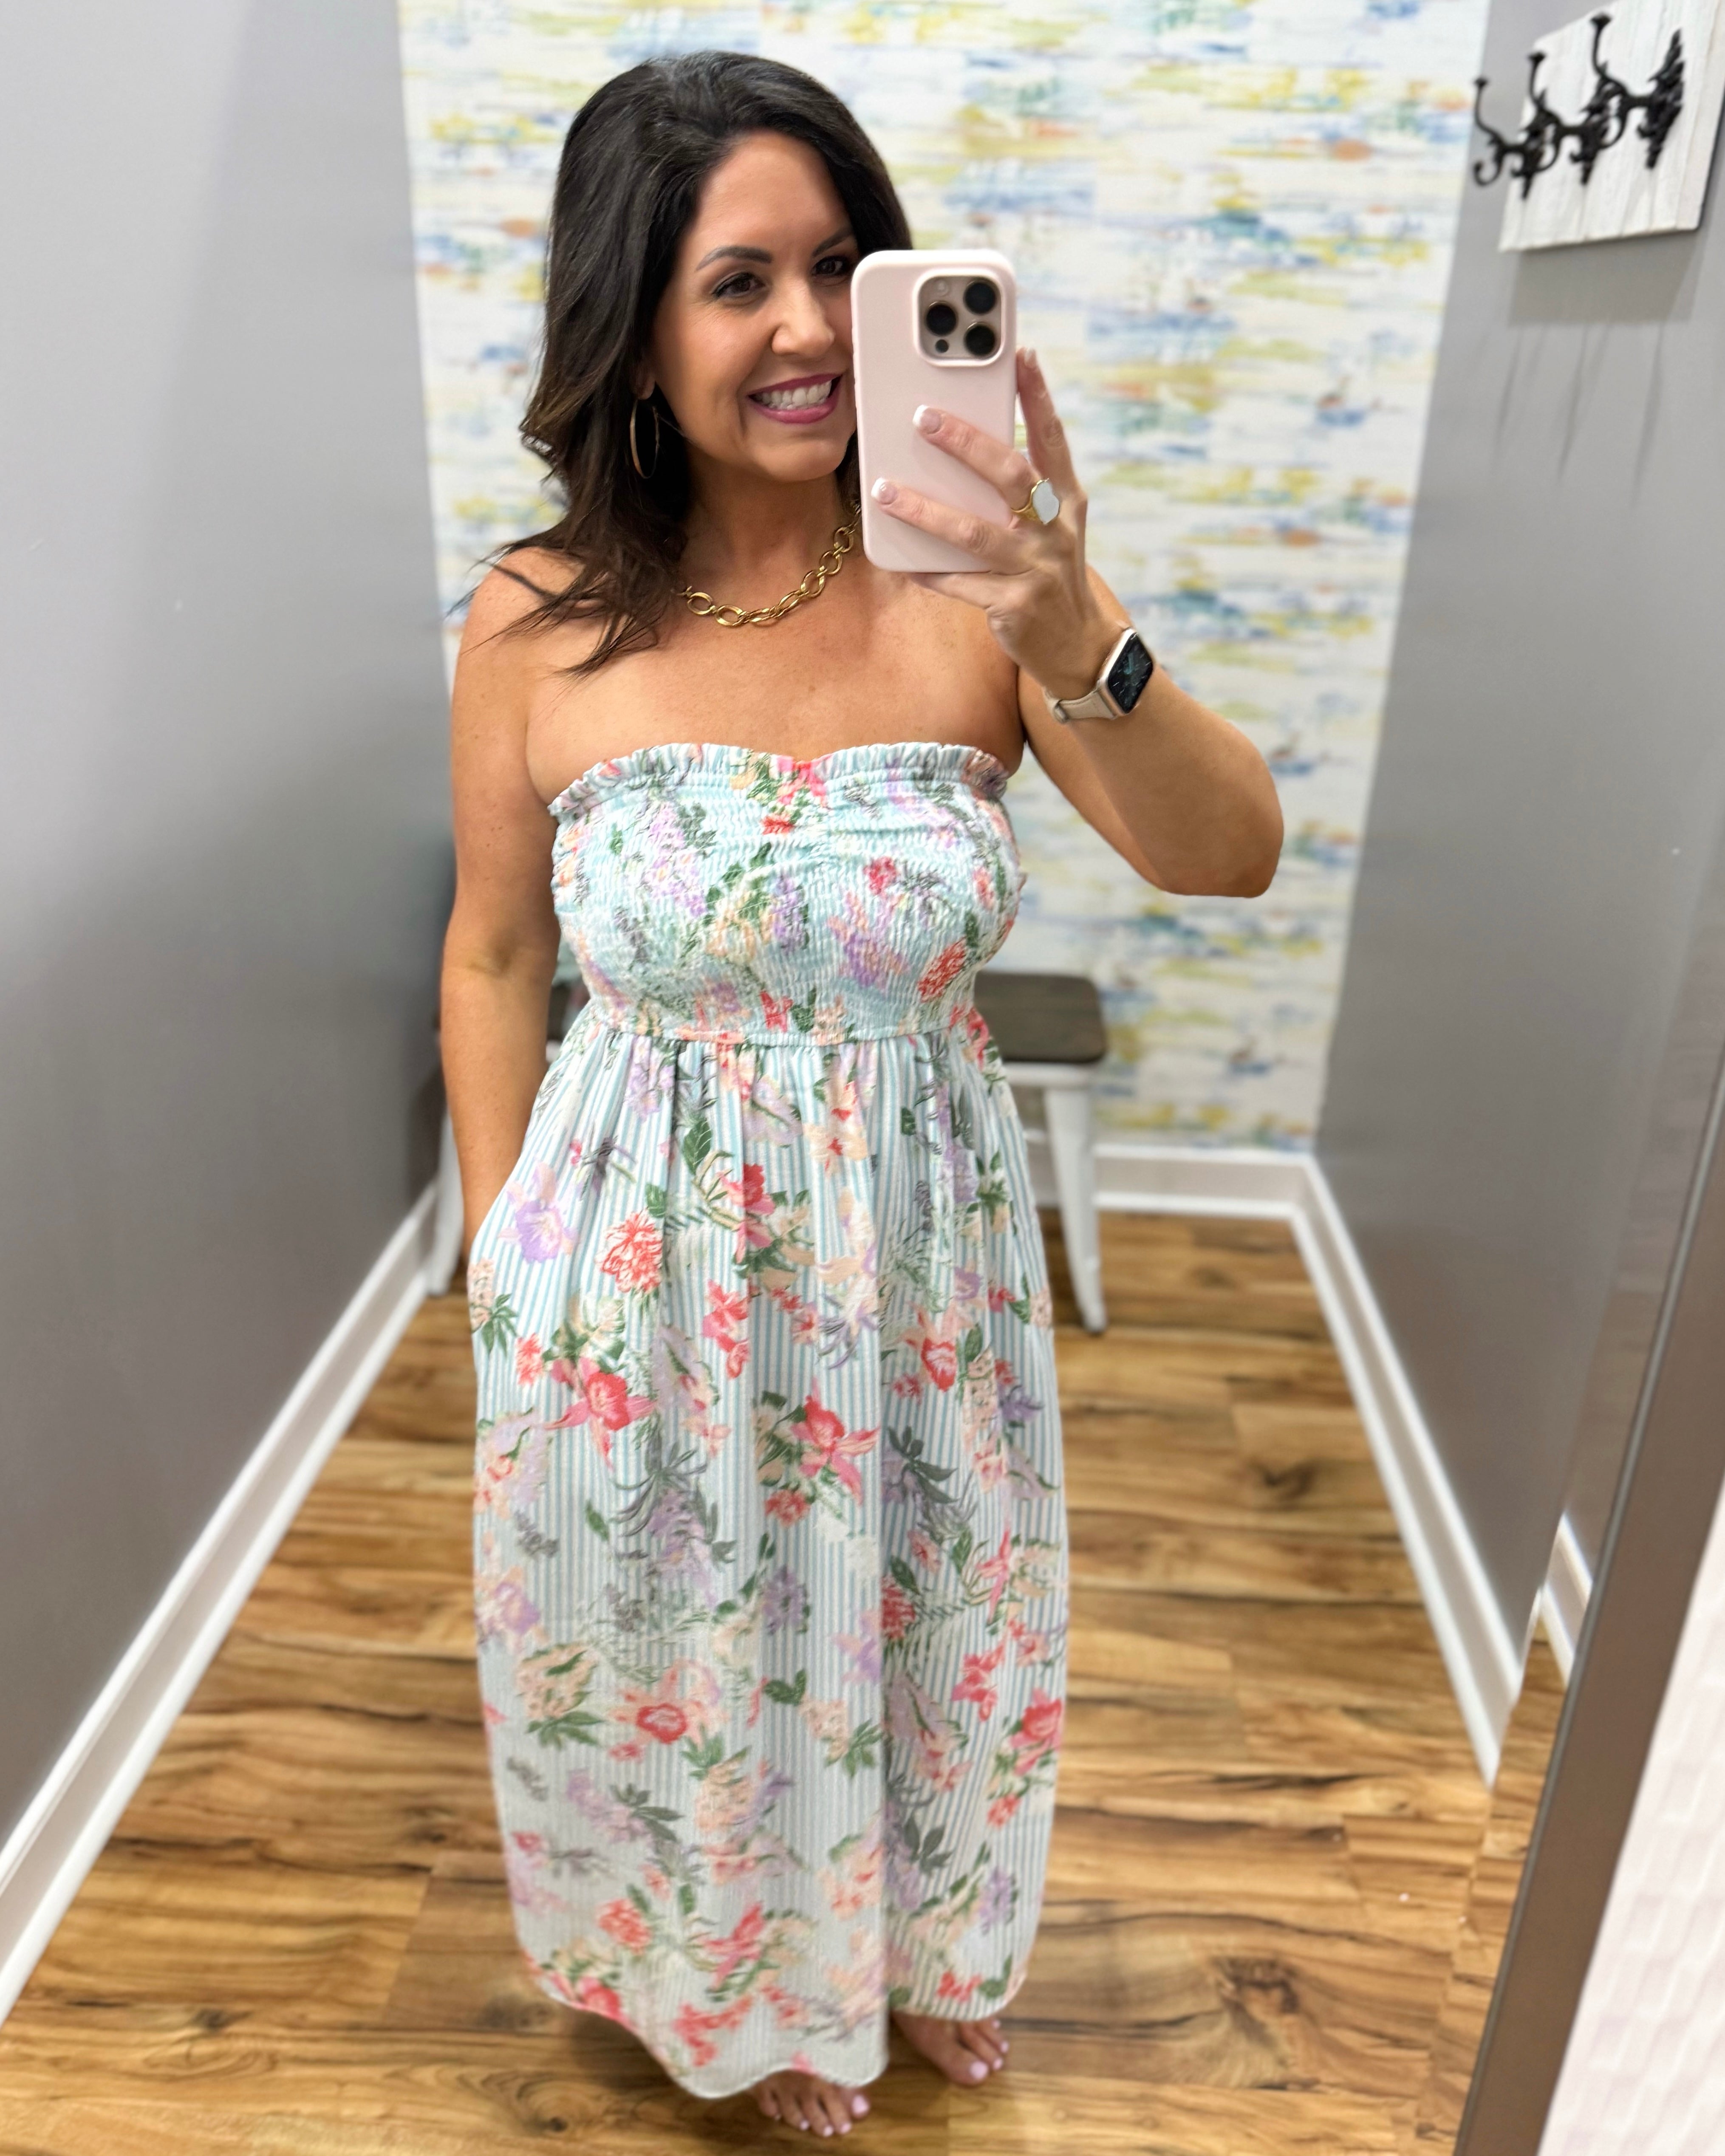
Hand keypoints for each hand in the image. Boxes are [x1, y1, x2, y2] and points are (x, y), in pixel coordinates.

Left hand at [868, 349, 1119, 699]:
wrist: (1077, 647)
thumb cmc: (1050, 573)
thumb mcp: (1050, 527)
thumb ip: (1022, 491)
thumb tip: (967, 445)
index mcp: (1066, 502)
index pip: (1053, 440)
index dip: (1039, 397)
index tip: (1021, 355)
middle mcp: (1055, 531)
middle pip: (1011, 477)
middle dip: (968, 445)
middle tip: (925, 418)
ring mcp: (1036, 569)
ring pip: (975, 534)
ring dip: (926, 511)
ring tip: (885, 491)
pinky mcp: (1013, 606)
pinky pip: (960, 584)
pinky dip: (927, 571)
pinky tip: (899, 559)